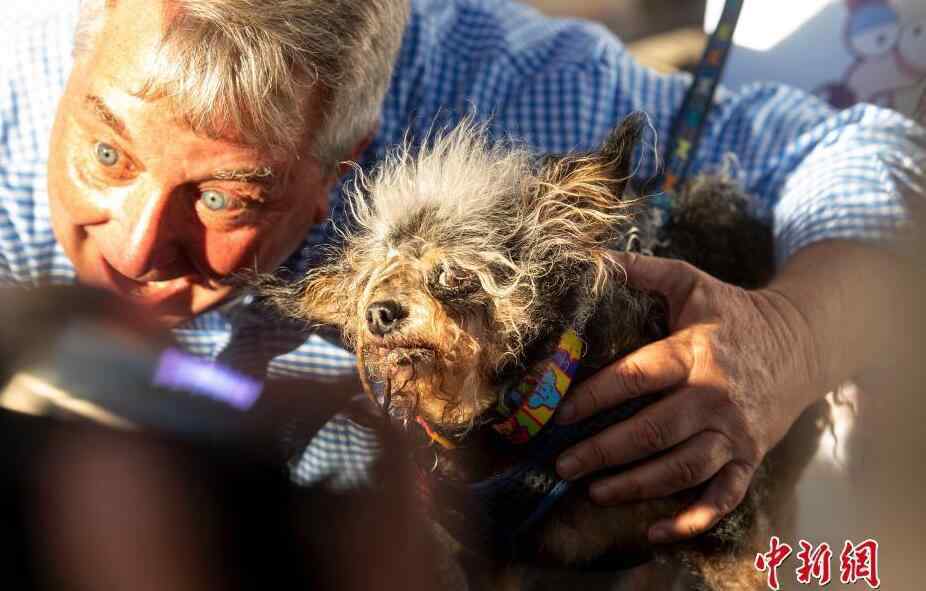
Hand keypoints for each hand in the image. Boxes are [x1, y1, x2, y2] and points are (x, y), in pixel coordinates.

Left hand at [554, 252, 824, 543]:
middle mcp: (714, 396)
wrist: (800, 342)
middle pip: (652, 431)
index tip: (556, 415)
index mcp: (694, 352)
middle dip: (603, 451)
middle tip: (563, 465)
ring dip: (636, 486)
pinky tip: (655, 532)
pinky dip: (692, 520)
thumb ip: (643, 270)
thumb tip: (593, 256)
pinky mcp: (750, 456)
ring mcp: (735, 431)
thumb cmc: (731, 312)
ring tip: (594, 492)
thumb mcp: (690, 281)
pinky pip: (724, 497)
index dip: (592, 398)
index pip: (635, 377)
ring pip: (682, 468)